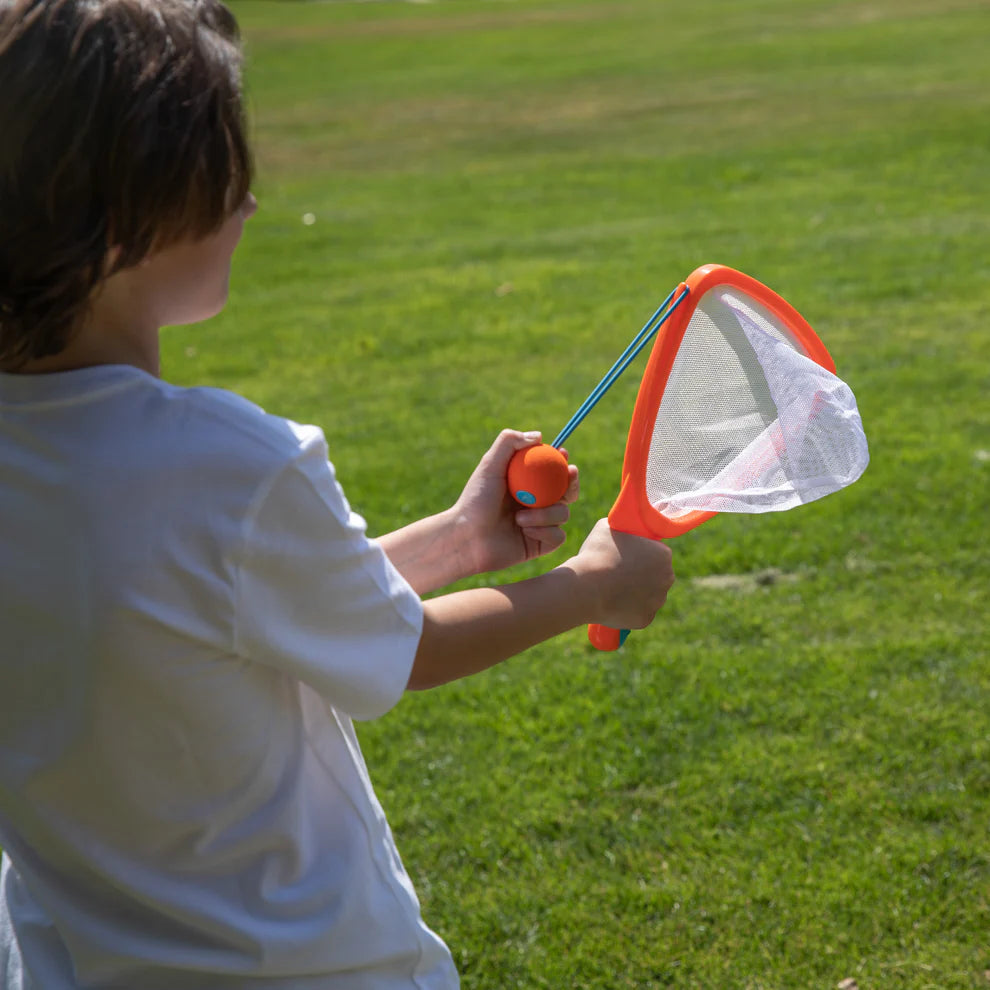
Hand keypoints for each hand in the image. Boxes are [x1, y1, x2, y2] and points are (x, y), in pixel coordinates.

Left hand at [453, 430, 579, 574]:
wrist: (468, 538)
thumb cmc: (476, 500)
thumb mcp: (490, 466)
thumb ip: (509, 442)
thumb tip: (539, 436)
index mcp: (525, 484)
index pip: (551, 470)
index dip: (561, 461)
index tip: (563, 453)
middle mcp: (535, 503)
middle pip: (567, 491)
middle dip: (572, 483)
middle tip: (569, 476)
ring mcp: (539, 524)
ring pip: (563, 513)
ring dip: (546, 514)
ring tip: (518, 518)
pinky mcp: (541, 544)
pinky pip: (558, 535)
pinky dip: (544, 531)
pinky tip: (525, 531)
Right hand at [568, 519, 674, 629]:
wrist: (586, 587)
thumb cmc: (597, 554)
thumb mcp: (607, 527)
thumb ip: (622, 527)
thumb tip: (620, 525)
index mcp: (663, 555)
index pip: (658, 553)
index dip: (643, 553)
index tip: (628, 555)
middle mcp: (667, 578)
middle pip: (657, 575)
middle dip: (644, 574)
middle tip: (621, 572)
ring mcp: (657, 601)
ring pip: (650, 596)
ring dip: (638, 593)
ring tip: (614, 589)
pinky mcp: (645, 620)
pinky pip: (639, 613)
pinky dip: (629, 610)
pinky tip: (614, 604)